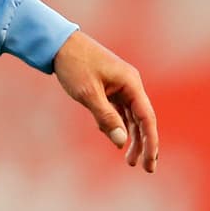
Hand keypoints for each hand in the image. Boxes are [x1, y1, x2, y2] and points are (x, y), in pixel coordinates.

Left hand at [52, 30, 158, 172]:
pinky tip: (112, 136)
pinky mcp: (109, 87)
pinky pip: (118, 110)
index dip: (151, 142)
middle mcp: (130, 84)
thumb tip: (121, 141)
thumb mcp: (88, 93)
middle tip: (141, 167)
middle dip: (143, 144)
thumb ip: (106, 117)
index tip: (150, 162)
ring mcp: (120, 85)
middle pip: (142, 119)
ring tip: (129, 159)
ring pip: (130, 116)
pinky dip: (117, 124)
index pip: (147, 118)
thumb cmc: (74, 64)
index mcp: (130, 83)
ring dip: (130, 136)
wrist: (58, 43)